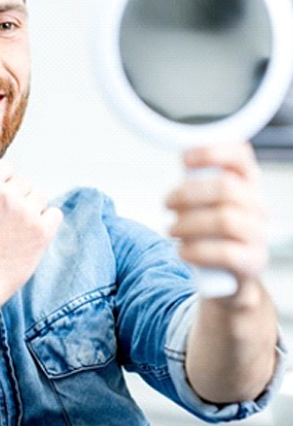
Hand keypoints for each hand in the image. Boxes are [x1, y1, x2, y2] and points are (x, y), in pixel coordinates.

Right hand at [0, 160, 62, 314]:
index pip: (6, 167)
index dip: (3, 183)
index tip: (0, 201)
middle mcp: (6, 194)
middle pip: (24, 182)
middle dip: (17, 197)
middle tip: (6, 221)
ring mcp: (26, 212)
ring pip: (40, 197)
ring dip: (31, 209)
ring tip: (17, 230)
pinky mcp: (42, 232)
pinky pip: (55, 214)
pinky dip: (47, 222)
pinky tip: (32, 235)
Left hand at [165, 143, 267, 288]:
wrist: (227, 273)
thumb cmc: (211, 229)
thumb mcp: (204, 200)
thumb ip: (196, 180)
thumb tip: (179, 161)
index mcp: (246, 183)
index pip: (240, 156)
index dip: (212, 152)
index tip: (184, 159)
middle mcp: (257, 205)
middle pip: (226, 188)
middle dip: (188, 194)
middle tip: (167, 203)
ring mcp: (258, 233)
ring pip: (225, 219)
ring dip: (189, 223)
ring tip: (172, 229)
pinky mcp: (252, 261)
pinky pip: (226, 253)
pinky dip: (197, 251)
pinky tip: (183, 250)